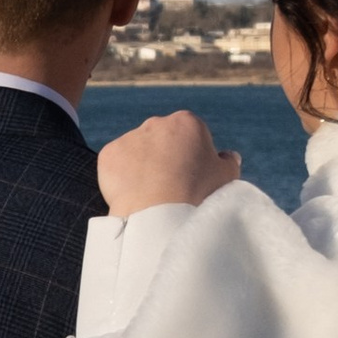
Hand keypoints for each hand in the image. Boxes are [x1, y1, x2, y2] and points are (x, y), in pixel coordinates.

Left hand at [96, 111, 242, 216]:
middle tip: (171, 188)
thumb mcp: (227, 177)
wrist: (159, 216)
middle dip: (166, 159)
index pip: (190, 136)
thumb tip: (228, 156)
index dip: (192, 158)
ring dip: (143, 168)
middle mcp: (156, 123)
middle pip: (162, 140)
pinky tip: (134, 195)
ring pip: (138, 152)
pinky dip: (122, 178)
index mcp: (187, 122)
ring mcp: (130, 137)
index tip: (192, 179)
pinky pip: (116, 165)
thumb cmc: (199, 195)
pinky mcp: (109, 155)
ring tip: (152, 195)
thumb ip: (228, 162)